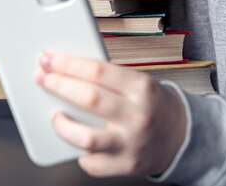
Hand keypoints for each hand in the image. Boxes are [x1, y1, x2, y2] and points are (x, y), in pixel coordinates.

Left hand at [35, 52, 186, 176]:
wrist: (182, 135)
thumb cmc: (153, 104)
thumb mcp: (138, 81)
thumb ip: (107, 78)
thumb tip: (66, 70)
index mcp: (141, 88)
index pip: (97, 70)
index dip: (67, 63)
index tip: (48, 59)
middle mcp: (137, 116)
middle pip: (89, 98)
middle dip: (58, 85)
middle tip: (42, 78)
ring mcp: (131, 143)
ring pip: (86, 138)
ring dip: (62, 125)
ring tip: (55, 115)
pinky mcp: (126, 165)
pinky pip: (93, 163)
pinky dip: (79, 154)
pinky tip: (76, 141)